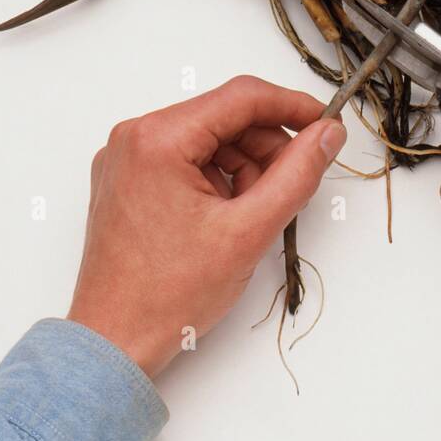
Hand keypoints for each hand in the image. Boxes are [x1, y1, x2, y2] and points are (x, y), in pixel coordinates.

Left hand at [68, 75, 345, 375]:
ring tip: (253, 214)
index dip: (292, 106)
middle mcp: (134, 138)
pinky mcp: (127, 181)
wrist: (113, 343)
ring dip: (243, 166)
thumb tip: (327, 134)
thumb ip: (297, 174)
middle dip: (266, 147)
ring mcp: (125, 160)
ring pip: (207, 139)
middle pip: (224, 117)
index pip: (241, 97)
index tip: (326, 124)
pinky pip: (184, 160)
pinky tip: (228, 216)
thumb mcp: (248, 231)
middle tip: (294, 184)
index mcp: (157, 139)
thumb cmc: (167, 295)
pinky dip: (216, 179)